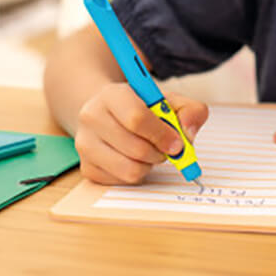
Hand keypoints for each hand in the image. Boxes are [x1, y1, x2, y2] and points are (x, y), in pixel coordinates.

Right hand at [74, 83, 208, 183]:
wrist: (109, 113)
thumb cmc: (142, 107)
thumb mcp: (169, 100)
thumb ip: (191, 110)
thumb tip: (189, 133)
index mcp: (112, 94)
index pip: (137, 118)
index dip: (162, 134)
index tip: (177, 142)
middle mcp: (92, 117)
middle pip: (136, 148)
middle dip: (160, 152)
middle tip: (166, 148)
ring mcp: (85, 144)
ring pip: (130, 169)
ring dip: (149, 165)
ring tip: (150, 152)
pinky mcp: (87, 167)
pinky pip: (122, 181)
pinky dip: (136, 173)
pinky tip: (134, 159)